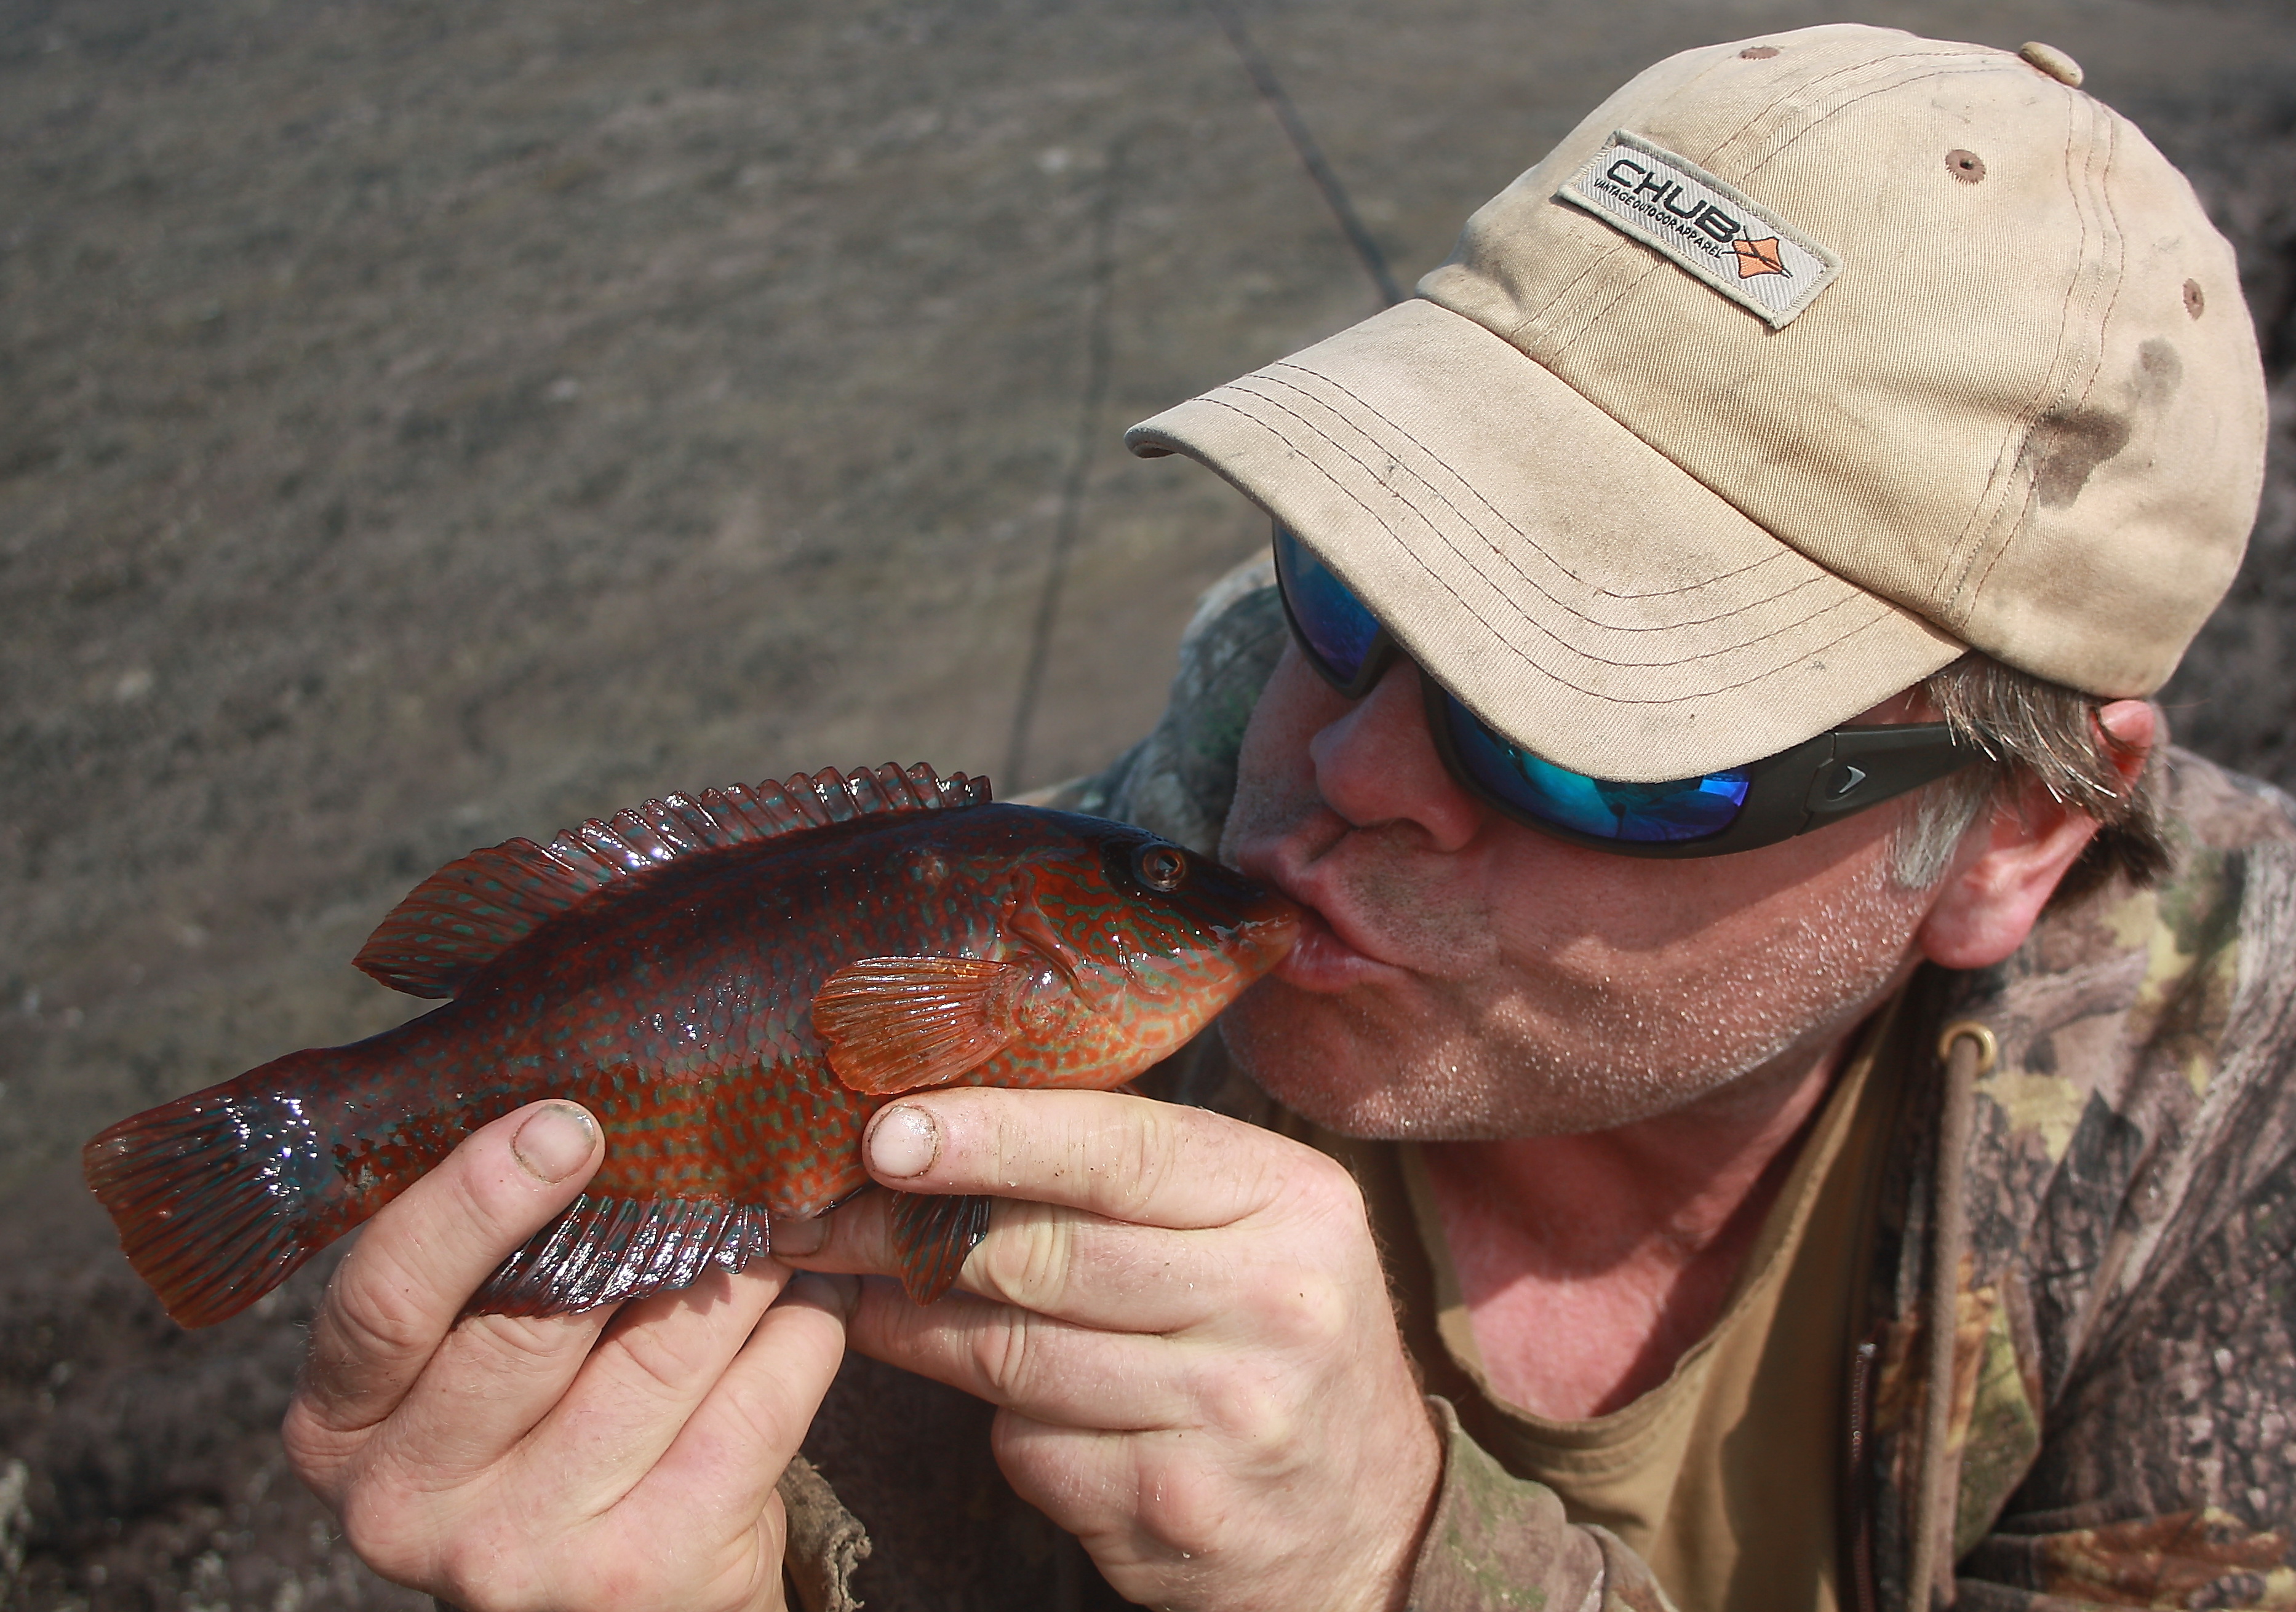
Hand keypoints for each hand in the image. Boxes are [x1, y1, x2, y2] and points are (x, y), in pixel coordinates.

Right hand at [283, 1101, 849, 1611]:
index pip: (385, 1297)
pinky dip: (802, 1330)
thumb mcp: (472, 1368)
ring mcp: (525, 1552)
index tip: (566, 1121)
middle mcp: (410, 1503)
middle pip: (541, 1316)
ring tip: (782, 1208)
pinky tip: (818, 1291)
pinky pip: (755, 1405)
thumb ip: (498, 1267)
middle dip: (650, 1214)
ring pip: (665, 1347)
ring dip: (745, 1260)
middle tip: (718, 1148)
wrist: (623, 1608)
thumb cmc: (547, 1446)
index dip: (475, 1198)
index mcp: (344, 1429)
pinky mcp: (647, 1572)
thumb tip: (590, 1108)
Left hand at [777, 1088, 1441, 1611]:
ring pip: (1013, 1355)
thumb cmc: (1277, 1334)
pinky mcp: (1171, 1504)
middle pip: (1044, 1254)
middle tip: (827, 1213)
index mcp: (1291, 1201)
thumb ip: (1131, 1173)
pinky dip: (996, 1420)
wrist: (1363, 1518)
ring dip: (916, 1324)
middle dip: (911, 1232)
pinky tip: (992, 1398)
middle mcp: (1272, 1301)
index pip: (1119, 1148)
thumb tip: (947, 1126)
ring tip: (865, 1293)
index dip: (991, 1135)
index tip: (888, 1129)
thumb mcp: (1252, 1224)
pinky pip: (1028, 1444)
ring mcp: (1226, 1412)